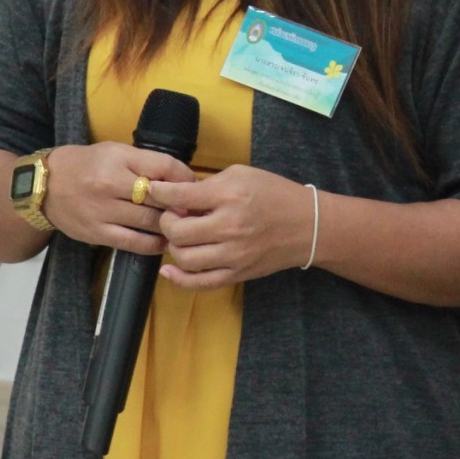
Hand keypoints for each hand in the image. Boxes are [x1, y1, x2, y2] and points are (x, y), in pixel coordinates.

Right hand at [40, 141, 196, 254]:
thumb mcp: (116, 152)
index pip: (164, 167)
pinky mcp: (97, 233)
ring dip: (170, 226)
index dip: (186, 178)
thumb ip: (147, 164)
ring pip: (149, 222)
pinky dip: (153, 245)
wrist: (45, 185)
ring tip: (183, 228)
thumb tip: (184, 180)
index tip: (195, 186)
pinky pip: (133, 243)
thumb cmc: (87, 164)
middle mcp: (110, 184)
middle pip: (159, 198)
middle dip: (181, 206)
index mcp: (119, 158)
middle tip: (196, 212)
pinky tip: (163, 243)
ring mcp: (103, 211)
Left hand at [148, 166, 312, 289]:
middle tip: (172, 214)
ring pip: (184, 258)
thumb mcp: (242, 175)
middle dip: (166, 220)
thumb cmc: (273, 193)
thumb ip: (208, 185)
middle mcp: (230, 227)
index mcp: (230, 196)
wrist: (307, 225)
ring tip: (179, 236)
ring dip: (173, 246)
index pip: (181, 196)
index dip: (159, 192)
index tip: (152, 190)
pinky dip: (178, 278)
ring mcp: (233, 255)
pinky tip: (168, 269)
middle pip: (177, 231)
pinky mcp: (237, 274)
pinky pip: (200, 283)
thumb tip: (176, 196)